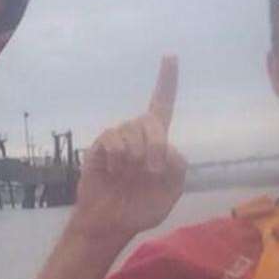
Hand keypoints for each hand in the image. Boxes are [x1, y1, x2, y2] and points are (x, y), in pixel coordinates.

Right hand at [72, 56, 186, 243]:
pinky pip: (113, 140)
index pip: (163, 104)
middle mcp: (137, 134)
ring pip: (133, 131)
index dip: (167, 80)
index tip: (171, 55)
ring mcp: (118, 139)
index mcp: (158, 142)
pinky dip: (118, 158)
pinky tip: (115, 172)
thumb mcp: (171, 192)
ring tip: (128, 175)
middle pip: (152, 120)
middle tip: (152, 170)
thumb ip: (178, 168)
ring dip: (136, 156)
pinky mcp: (100, 146)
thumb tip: (165, 148)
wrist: (112, 223)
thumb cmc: (141, 206)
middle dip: (156, 145)